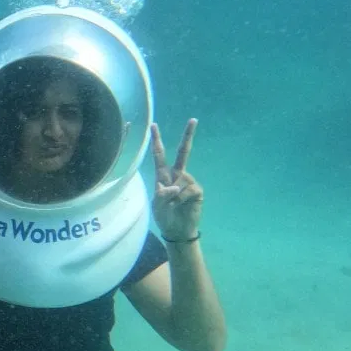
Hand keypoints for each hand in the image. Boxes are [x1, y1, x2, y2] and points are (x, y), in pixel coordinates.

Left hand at [150, 119, 203, 241]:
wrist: (177, 230)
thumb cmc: (164, 217)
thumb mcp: (156, 206)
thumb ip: (161, 195)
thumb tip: (174, 186)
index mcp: (163, 175)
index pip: (159, 155)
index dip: (156, 140)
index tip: (154, 125)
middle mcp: (177, 175)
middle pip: (184, 152)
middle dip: (188, 136)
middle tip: (193, 119)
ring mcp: (188, 181)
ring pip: (180, 180)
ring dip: (174, 195)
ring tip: (173, 205)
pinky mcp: (197, 190)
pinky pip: (187, 190)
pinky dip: (181, 199)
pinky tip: (181, 206)